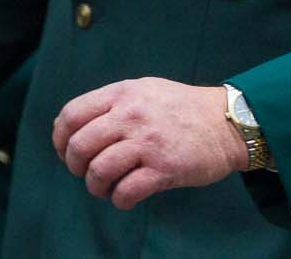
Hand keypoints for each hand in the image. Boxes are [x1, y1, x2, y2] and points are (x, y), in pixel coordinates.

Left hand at [52, 79, 246, 209]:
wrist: (230, 123)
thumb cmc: (183, 110)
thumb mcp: (147, 91)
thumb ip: (113, 104)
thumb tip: (73, 129)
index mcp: (125, 93)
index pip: (71, 115)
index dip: (60, 140)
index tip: (69, 153)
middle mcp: (133, 114)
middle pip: (79, 146)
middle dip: (76, 167)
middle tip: (90, 172)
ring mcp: (149, 141)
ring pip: (98, 171)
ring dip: (97, 187)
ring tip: (110, 187)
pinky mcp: (165, 168)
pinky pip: (125, 192)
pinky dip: (121, 200)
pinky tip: (130, 195)